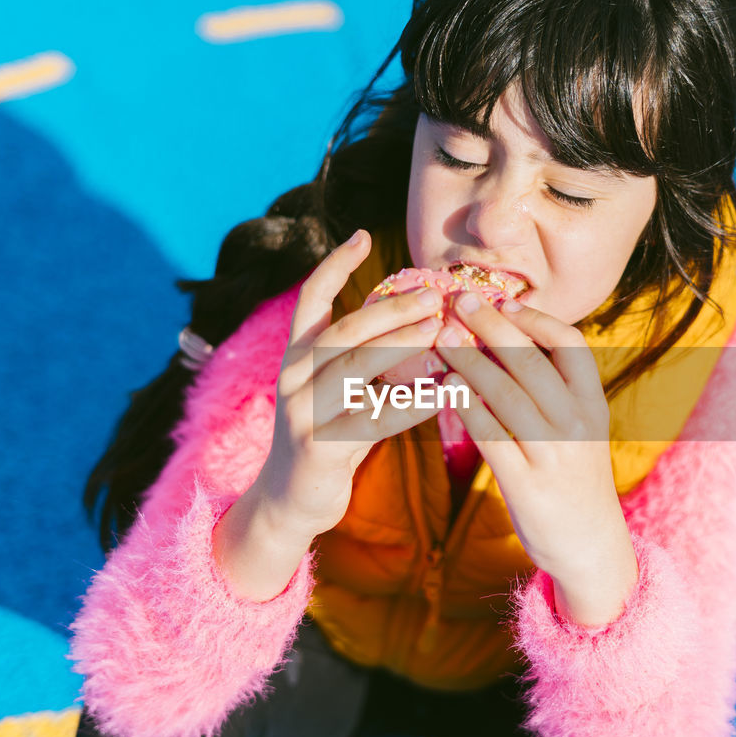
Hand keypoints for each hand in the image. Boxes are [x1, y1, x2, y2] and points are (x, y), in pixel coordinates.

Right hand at [251, 229, 443, 546]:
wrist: (290, 501)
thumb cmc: (327, 435)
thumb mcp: (334, 388)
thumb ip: (361, 355)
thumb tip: (416, 316)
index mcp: (296, 355)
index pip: (310, 298)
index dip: (335, 264)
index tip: (362, 235)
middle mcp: (293, 377)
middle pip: (344, 330)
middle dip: (391, 309)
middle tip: (434, 295)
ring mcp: (303, 413)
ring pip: (355, 369)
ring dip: (402, 346)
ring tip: (442, 331)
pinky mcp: (320, 448)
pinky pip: (374, 420)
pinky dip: (413, 403)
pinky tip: (446, 391)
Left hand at [433, 292, 630, 580]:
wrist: (590, 545)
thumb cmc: (574, 477)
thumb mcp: (581, 428)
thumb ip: (556, 390)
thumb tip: (510, 337)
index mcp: (593, 404)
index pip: (570, 344)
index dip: (535, 318)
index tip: (503, 301)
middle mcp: (577, 424)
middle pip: (530, 360)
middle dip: (491, 324)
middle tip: (458, 301)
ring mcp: (552, 455)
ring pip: (505, 393)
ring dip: (469, 360)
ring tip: (443, 339)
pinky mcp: (525, 484)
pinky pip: (489, 436)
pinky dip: (465, 407)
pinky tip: (445, 389)